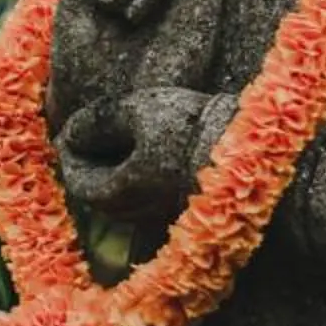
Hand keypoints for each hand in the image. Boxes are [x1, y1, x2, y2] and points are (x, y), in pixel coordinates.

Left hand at [58, 85, 229, 225]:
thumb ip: (96, 122)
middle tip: (88, 135)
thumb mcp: (138, 110)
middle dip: (90, 164)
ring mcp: (168, 215)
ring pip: (126, 200)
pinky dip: (140, 178)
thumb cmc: (193, 126)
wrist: (258, 148)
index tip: (67, 131)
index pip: (79, 183)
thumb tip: (68, 133)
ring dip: (114, 172)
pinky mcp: (191, 212)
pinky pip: (151, 200)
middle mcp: (143, 213)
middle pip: (101, 195)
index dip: (70, 154)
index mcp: (125, 192)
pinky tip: (150, 152)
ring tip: (119, 140)